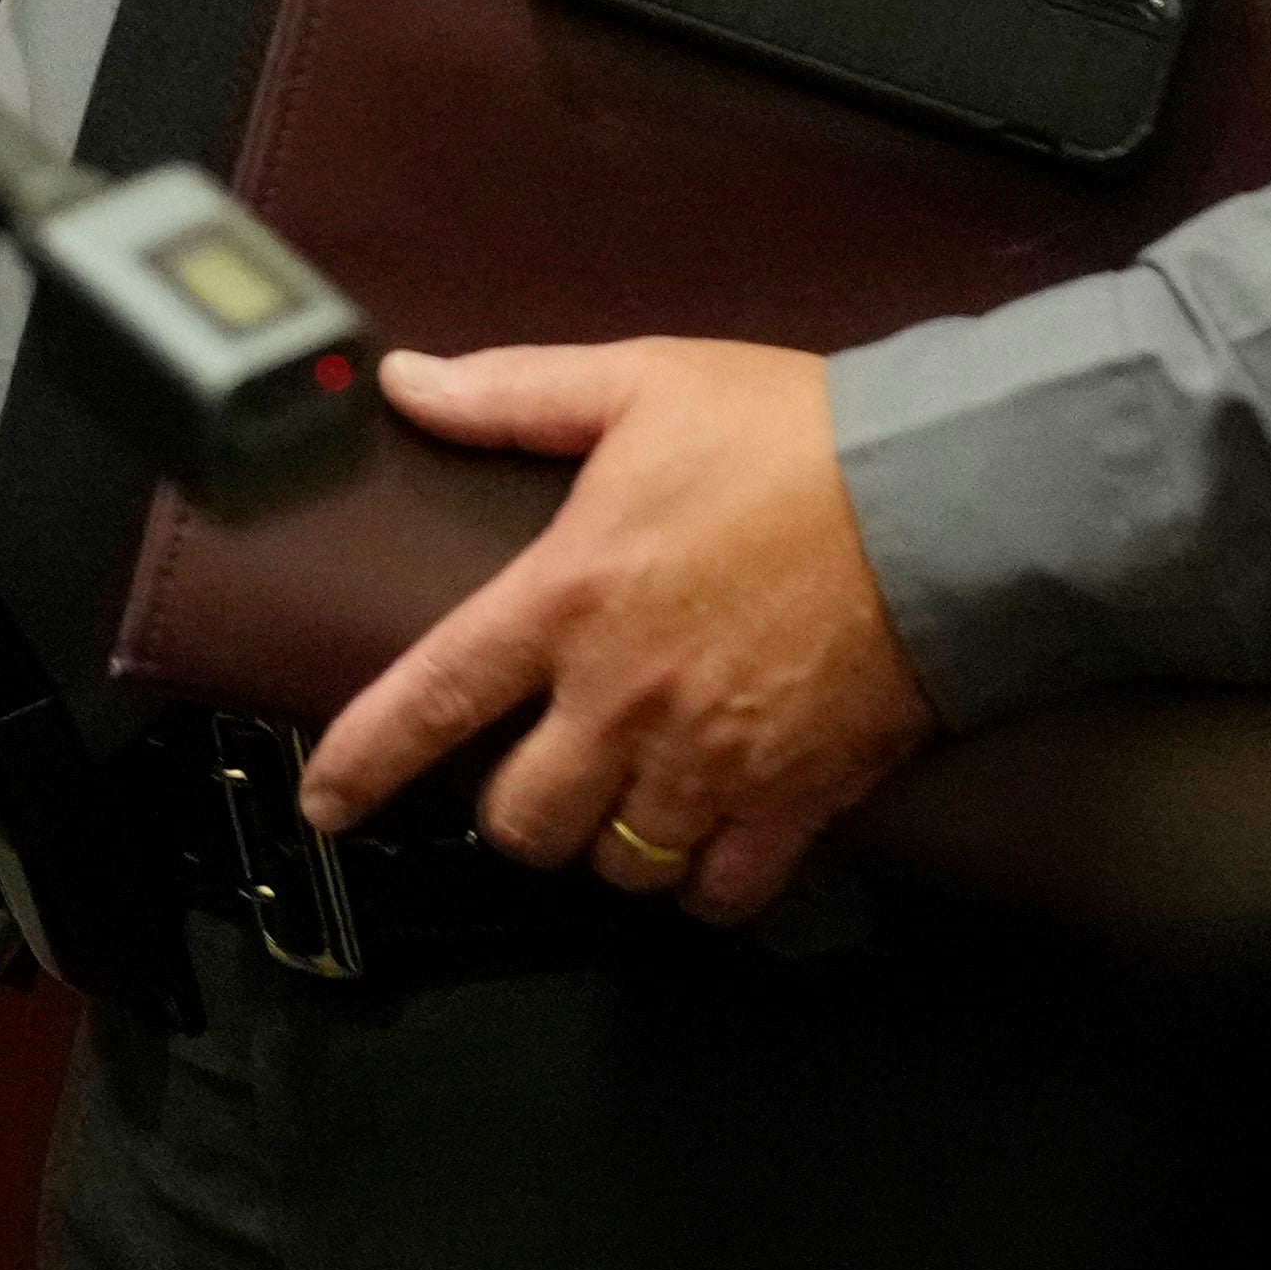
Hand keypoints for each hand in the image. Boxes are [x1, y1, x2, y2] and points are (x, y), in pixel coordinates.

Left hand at [298, 339, 939, 919]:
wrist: (947, 499)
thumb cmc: (791, 435)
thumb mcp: (638, 384)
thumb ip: (512, 394)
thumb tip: (402, 379)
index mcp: (565, 598)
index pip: (431, 699)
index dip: (363, 763)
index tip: (323, 805)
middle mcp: (623, 699)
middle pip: (521, 820)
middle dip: (516, 812)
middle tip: (542, 772)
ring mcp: (710, 761)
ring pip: (615, 865)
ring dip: (608, 845)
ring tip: (625, 801)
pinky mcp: (797, 801)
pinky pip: (721, 891)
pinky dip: (704, 885)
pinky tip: (706, 845)